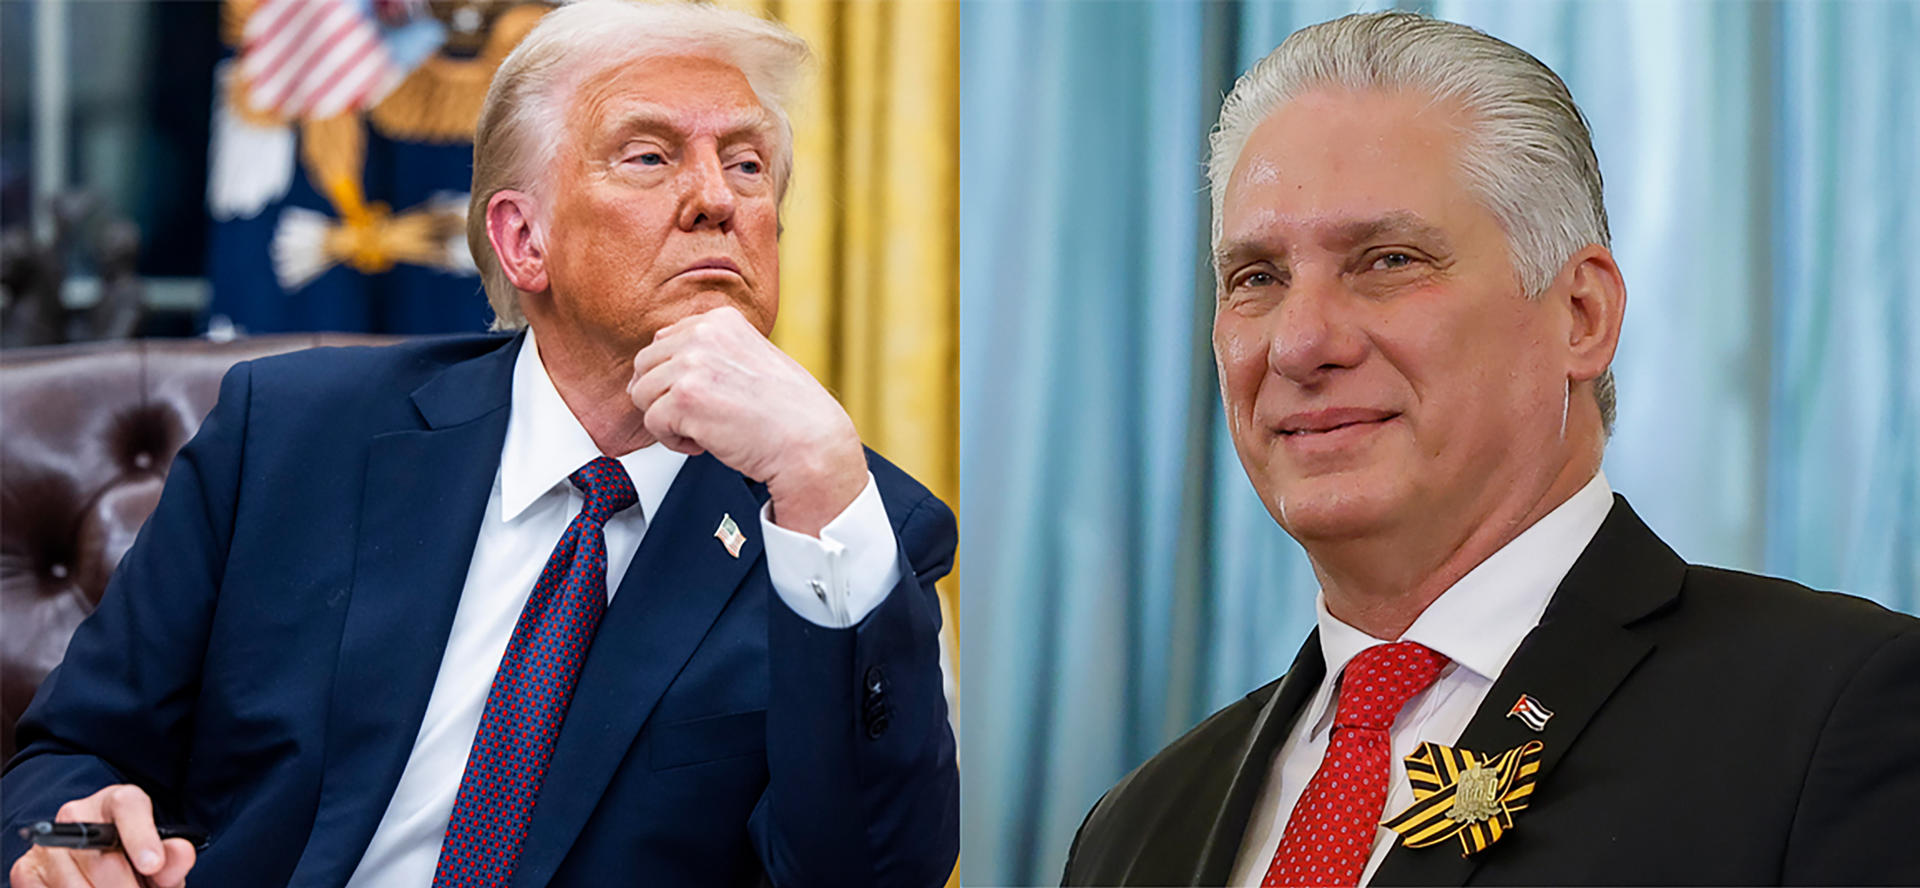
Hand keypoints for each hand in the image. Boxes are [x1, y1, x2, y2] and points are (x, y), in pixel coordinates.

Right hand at [9, 785, 195, 887]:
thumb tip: (181, 852)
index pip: (128, 806)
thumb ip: (172, 858)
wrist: (100, 862)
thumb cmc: (135, 860)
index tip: (153, 865)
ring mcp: (49, 843)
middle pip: (105, 862)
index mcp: (119, 801)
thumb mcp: (159, 859)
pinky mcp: (26, 869)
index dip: (141, 836)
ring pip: (77, 886)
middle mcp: (77, 814)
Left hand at [628, 306, 866, 536]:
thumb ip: (709, 350)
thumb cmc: (787, 410)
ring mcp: (692, 364)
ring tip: (705, 428)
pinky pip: (652, 423)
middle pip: (644, 366)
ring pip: (642, 394)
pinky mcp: (684, 399)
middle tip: (701, 415)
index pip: (664, 341)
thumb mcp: (750, 357)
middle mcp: (704, 334)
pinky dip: (674, 441)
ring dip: (668, 419)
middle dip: (664, 396)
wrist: (809, 441)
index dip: (675, 377)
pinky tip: (705, 442)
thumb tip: (658, 363)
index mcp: (720, 320)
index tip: (703, 396)